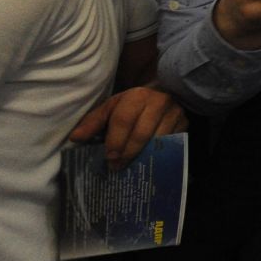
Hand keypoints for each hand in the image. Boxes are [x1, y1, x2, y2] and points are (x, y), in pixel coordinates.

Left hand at [68, 87, 186, 170]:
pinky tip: (149, 162)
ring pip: (158, 141)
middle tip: (117, 167)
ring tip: (132, 166)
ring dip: (143, 156)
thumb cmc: (132, 104)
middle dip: (127, 153)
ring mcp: (175, 113)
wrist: (165, 93)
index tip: (109, 157)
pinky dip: (158, 155)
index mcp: (136, 96)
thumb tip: (75, 138)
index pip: (124, 120)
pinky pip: (171, 145)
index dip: (115, 140)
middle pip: (141, 133)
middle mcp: (158, 102)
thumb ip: (94, 122)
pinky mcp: (185, 124)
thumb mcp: (112, 107)